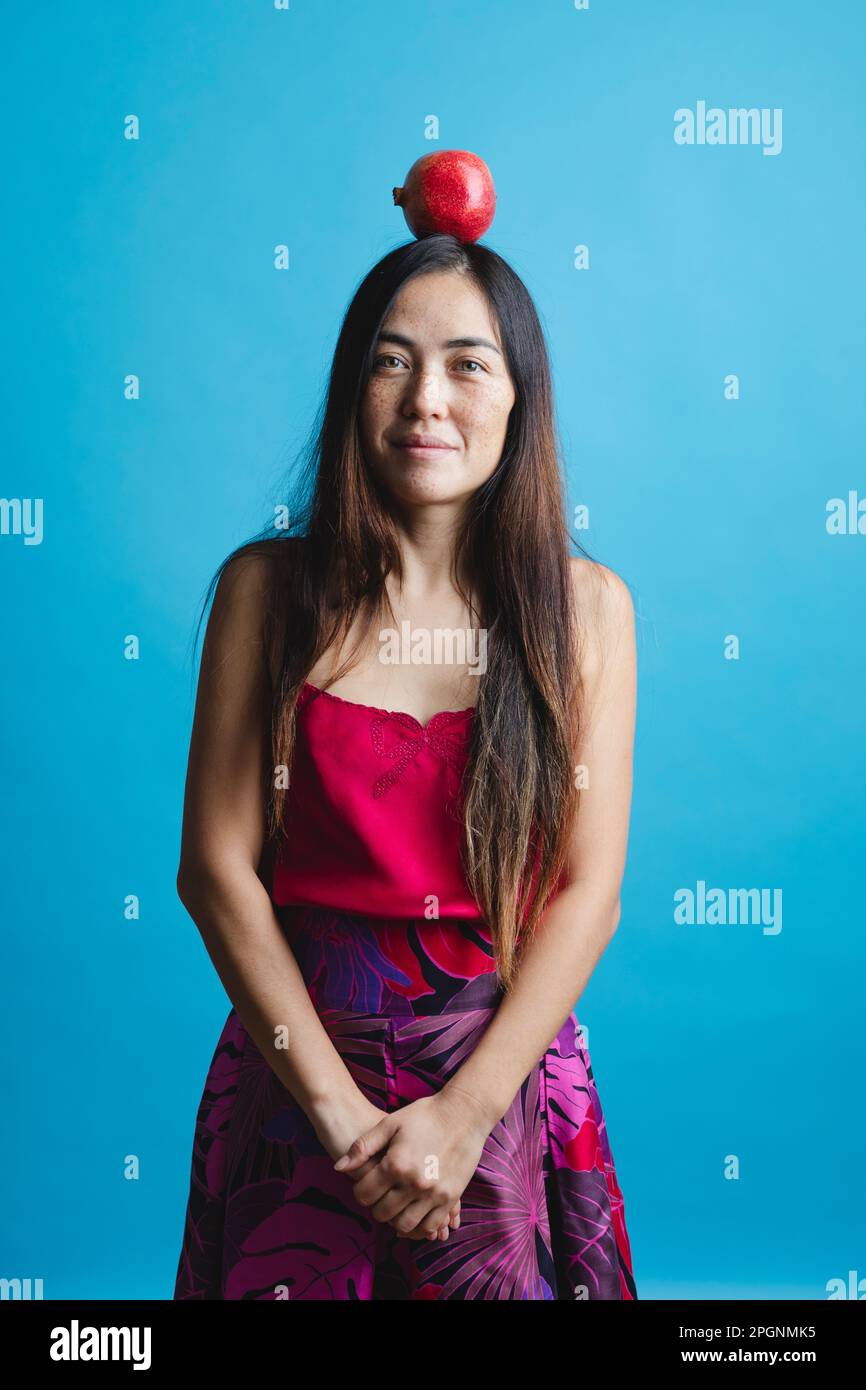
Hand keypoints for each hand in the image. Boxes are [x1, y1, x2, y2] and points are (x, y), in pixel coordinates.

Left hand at [332, 1086, 492, 1240]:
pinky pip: (431, 1225)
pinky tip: (414, 1213)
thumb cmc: (425, 1114)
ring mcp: (434, 1193)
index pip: (364, 1194)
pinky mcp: (451, 1197)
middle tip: (380, 1194)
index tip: (365, 1184)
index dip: (360, 1191)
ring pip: (405, 1225)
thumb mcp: (390, 1123)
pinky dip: (420, 1226)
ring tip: (396, 1204)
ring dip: (396, 1219)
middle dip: (376, 1205)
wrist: (464, 1113)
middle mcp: (414, 1183)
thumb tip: (339, 1168)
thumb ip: (363, 1147)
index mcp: (396, 1164)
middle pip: (382, 1213)